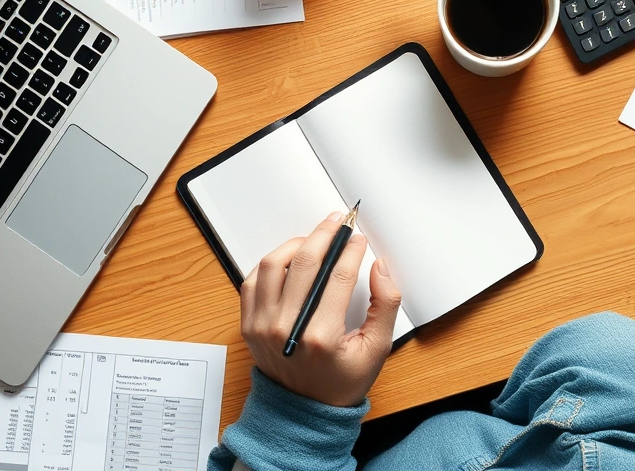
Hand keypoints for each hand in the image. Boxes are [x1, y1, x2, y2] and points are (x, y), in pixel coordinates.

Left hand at [240, 212, 401, 406]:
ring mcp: (262, 325)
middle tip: (337, 222)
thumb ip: (386, 306)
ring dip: (296, 244)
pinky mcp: (248, 324)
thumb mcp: (376, 349)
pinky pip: (253, 280)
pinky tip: (290, 259)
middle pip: (306, 262)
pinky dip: (271, 263)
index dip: (351, 250)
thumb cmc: (339, 382)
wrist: (302, 412)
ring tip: (314, 239)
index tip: (358, 239)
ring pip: (274, 264)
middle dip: (325, 234)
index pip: (339, 276)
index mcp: (320, 336)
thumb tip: (380, 268)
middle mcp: (286, 328)